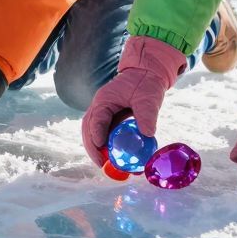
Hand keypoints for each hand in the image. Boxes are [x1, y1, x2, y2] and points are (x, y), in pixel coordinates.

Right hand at [80, 35, 187, 167]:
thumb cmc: (146, 83)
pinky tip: (111, 156)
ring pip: (91, 132)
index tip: (101, 147)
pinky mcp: (108, 118)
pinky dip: (103, 145)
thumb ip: (147, 115)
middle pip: (88, 128)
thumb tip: (148, 135)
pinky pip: (101, 132)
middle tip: (101, 164)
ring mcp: (102, 112)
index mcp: (105, 99)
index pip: (96, 118)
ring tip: (104, 164)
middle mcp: (99, 106)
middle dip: (92, 147)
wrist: (146, 73)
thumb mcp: (148, 98)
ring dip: (95, 148)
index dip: (97, 134)